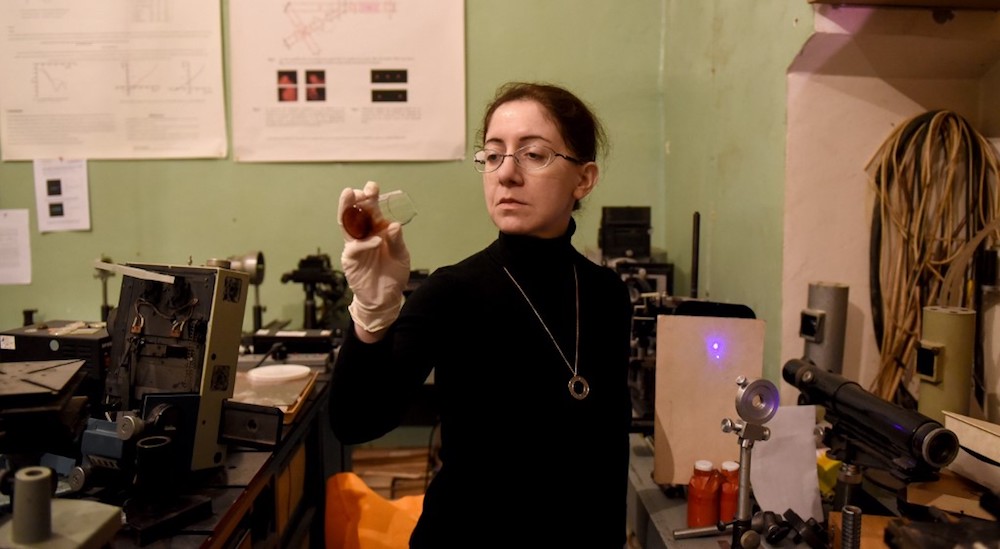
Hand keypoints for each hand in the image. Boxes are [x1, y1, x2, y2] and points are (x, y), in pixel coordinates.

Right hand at [338, 181, 410, 333]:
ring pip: (347, 225)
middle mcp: (363, 235)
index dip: (370, 197)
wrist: (385, 298)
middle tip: (362, 190)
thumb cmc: (392, 274)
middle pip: (355, 213)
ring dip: (348, 210)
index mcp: (376, 230)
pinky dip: (365, 243)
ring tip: (352, 196)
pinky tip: (376, 240)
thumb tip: (394, 225)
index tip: (373, 187)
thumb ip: (397, 241)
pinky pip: (355, 248)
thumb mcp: (401, 256)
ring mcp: (355, 246)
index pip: (370, 210)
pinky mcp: (351, 260)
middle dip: (356, 199)